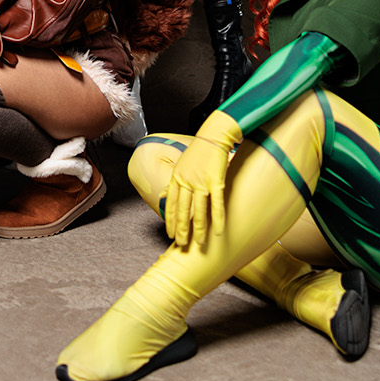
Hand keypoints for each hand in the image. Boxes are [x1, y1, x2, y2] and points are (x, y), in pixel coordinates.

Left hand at [163, 110, 241, 246]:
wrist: (213, 136)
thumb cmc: (198, 152)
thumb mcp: (180, 166)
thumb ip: (173, 183)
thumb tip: (162, 195)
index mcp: (177, 177)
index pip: (172, 204)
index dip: (171, 220)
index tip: (170, 234)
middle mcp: (187, 181)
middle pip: (183, 210)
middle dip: (182, 229)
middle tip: (182, 244)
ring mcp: (201, 182)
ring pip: (199, 210)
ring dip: (199, 229)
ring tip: (199, 243)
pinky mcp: (216, 181)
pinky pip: (216, 204)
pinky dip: (217, 219)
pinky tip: (218, 231)